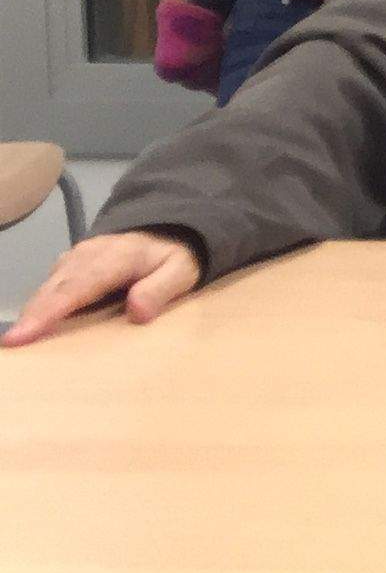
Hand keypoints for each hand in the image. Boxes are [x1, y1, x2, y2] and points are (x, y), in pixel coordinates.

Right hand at [3, 230, 204, 346]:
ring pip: (48, 286)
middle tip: (12, 343)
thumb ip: (161, 289)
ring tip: (17, 339)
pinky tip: (31, 326)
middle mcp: (88, 256)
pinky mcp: (69, 265)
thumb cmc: (172, 256)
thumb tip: (138, 312)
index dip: (49, 310)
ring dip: (32, 312)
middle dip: (31, 315)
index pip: (78, 286)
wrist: (165, 229)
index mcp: (116, 258)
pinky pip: (50, 286)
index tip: (23, 333)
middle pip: (55, 288)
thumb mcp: (181, 271)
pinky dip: (38, 305)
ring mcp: (75, 258)